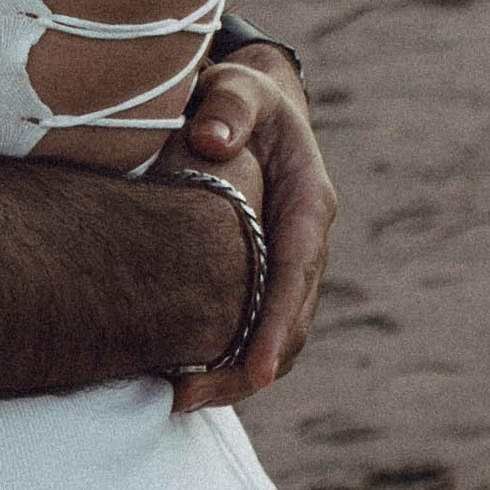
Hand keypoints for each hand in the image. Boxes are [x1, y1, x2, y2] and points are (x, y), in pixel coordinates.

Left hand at [153, 49, 335, 414]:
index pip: (297, 270)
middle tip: (189, 398)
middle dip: (247, 367)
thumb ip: (227, 106)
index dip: (278, 321)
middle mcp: (304, 243)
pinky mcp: (261, 278)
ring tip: (180, 401)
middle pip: (289, 322)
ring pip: (275, 338)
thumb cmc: (240, 97)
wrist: (247, 106)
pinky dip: (225, 358)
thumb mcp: (238, 88)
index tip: (256, 367)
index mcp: (309, 202)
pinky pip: (252, 328)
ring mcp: (285, 267)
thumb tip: (211, 142)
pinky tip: (181, 377)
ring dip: (234, 375)